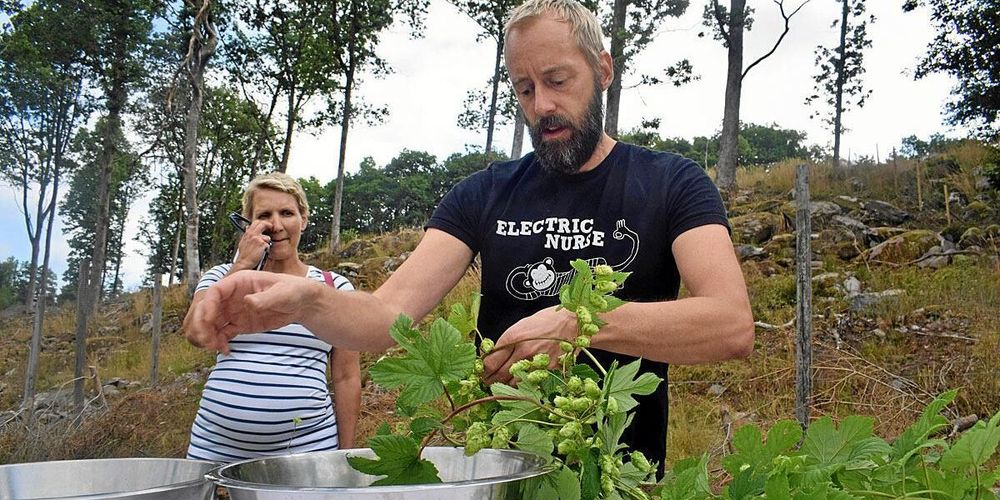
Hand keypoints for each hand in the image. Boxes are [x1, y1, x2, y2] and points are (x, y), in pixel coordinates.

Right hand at [182, 270, 320, 353]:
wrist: (302, 303)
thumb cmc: (293, 291)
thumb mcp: (282, 293)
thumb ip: (264, 298)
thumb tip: (247, 302)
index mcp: (239, 282)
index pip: (215, 292)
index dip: (207, 306)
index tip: (209, 321)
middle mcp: (232, 296)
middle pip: (206, 309)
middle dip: (202, 324)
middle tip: (208, 341)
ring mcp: (233, 311)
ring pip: (210, 323)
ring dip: (207, 335)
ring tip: (216, 347)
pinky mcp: (238, 324)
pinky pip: (221, 333)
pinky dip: (218, 342)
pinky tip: (225, 350)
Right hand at [234, 219, 272, 270]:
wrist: (244, 262)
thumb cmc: (244, 255)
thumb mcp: (243, 242)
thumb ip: (247, 235)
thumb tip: (248, 227)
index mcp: (247, 233)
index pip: (256, 222)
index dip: (263, 223)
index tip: (266, 225)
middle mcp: (252, 234)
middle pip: (263, 224)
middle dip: (269, 225)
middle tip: (272, 228)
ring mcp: (257, 239)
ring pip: (267, 237)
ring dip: (266, 243)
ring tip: (261, 249)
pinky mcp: (262, 244)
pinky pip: (268, 245)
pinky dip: (266, 249)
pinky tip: (261, 253)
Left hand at [483, 306, 576, 384]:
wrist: (571, 322)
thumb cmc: (547, 321)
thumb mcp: (521, 325)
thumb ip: (506, 342)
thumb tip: (492, 355)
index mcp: (512, 337)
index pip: (489, 362)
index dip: (483, 370)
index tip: (483, 371)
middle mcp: (522, 351)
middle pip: (498, 375)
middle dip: (490, 380)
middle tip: (488, 380)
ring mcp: (535, 362)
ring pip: (512, 383)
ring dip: (505, 385)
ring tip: (503, 382)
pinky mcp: (548, 371)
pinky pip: (530, 383)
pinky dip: (523, 384)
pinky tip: (521, 381)